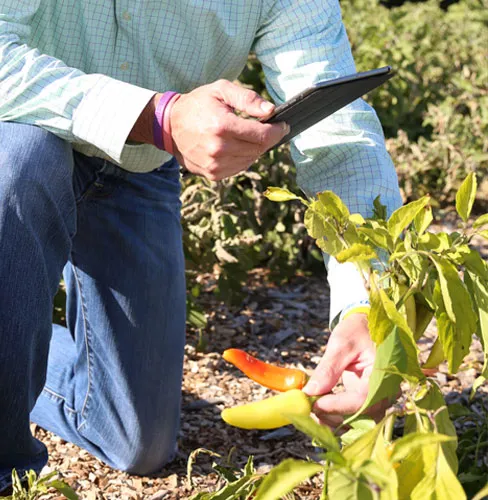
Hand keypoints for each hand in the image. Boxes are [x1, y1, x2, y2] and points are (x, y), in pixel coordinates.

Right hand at [169, 80, 288, 179]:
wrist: (169, 126)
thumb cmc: (197, 105)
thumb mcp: (220, 90)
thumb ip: (247, 98)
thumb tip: (270, 111)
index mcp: (222, 126)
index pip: (263, 135)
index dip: (277, 130)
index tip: (283, 125)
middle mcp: (219, 149)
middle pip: (259, 149)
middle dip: (267, 138)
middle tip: (266, 128)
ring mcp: (215, 165)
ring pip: (251, 160)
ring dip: (254, 148)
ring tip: (246, 135)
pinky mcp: (213, 174)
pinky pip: (239, 168)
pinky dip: (243, 158)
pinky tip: (235, 146)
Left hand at [303, 313, 388, 427]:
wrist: (366, 329)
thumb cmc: (357, 331)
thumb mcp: (341, 344)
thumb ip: (328, 369)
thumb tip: (311, 391)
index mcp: (382, 374)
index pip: (362, 400)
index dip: (337, 406)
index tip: (314, 403)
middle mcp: (384, 392)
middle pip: (361, 417)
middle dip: (332, 415)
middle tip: (308, 405)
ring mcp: (377, 400)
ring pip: (357, 423)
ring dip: (333, 420)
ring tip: (311, 407)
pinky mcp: (367, 403)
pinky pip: (354, 418)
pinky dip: (336, 418)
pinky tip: (319, 409)